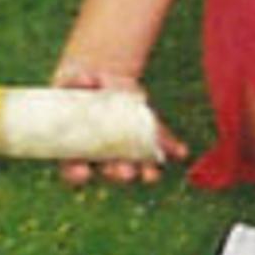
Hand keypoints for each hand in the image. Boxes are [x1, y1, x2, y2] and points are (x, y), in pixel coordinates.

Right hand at [49, 64, 185, 188]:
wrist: (102, 83)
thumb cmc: (80, 88)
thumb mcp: (73, 81)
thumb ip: (78, 80)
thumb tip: (87, 79)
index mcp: (78, 149)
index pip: (74, 169)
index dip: (77, 173)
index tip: (84, 171)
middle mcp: (103, 155)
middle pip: (110, 172)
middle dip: (119, 173)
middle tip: (124, 171)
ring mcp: (127, 148)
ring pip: (137, 165)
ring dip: (146, 171)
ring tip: (151, 174)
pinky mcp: (146, 136)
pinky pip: (160, 145)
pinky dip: (171, 148)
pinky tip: (180, 151)